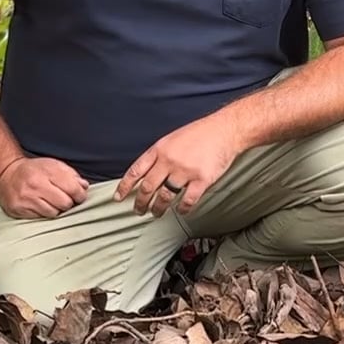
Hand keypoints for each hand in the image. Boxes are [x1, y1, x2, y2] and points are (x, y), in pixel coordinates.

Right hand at [0, 157, 89, 218]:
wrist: (6, 174)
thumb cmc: (33, 171)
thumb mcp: (53, 165)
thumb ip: (71, 175)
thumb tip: (84, 187)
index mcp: (47, 171)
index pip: (73, 189)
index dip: (80, 195)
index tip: (79, 196)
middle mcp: (36, 184)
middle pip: (65, 203)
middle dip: (68, 203)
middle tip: (64, 199)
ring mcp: (27, 198)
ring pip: (54, 213)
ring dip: (56, 209)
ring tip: (51, 202)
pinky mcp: (19, 209)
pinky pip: (41, 217)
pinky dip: (44, 213)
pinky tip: (40, 205)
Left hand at [116, 115, 245, 216]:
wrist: (225, 130)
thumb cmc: (200, 134)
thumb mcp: (172, 139)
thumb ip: (160, 155)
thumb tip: (147, 173)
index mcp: (160, 149)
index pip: (136, 171)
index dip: (125, 186)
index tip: (118, 197)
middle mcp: (169, 160)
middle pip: (148, 187)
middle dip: (140, 202)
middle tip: (138, 211)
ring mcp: (185, 171)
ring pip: (165, 196)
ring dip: (158, 208)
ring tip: (156, 213)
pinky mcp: (201, 180)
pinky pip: (187, 200)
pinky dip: (183, 209)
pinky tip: (181, 210)